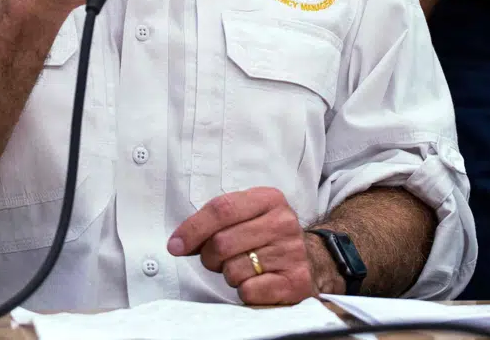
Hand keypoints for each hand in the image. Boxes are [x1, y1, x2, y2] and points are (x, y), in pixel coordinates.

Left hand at [167, 187, 323, 305]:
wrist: (313, 259)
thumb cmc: (268, 236)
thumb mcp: (247, 215)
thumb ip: (214, 221)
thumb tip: (178, 243)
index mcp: (269, 198)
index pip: (221, 209)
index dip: (192, 229)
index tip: (175, 245)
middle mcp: (283, 222)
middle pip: (222, 242)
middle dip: (209, 257)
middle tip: (216, 259)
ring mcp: (292, 252)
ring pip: (233, 270)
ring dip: (229, 274)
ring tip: (244, 268)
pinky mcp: (295, 281)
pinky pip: (249, 290)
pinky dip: (244, 290)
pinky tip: (257, 281)